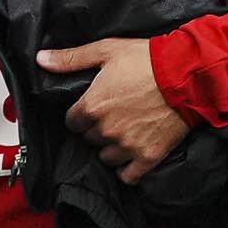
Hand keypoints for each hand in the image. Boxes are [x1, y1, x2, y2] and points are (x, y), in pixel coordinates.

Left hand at [41, 33, 181, 179]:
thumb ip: (71, 58)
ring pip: (106, 158)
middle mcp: (106, 130)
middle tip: (114, 117)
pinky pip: (128, 176)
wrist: (187, 75)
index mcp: (92, 107)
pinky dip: (127, 170)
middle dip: (98, 129)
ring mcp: (127, 146)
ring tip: (125, 134)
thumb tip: (40, 59)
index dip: (82, 115)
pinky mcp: (148, 157)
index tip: (93, 108)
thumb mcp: (107, 51)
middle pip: (90, 139)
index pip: (72, 122)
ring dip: (112, 148)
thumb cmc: (147, 60)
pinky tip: (132, 158)